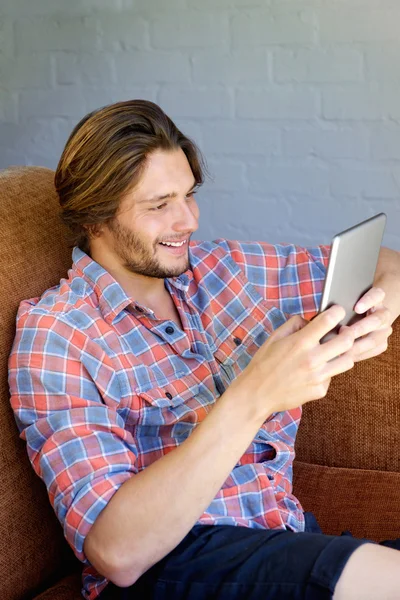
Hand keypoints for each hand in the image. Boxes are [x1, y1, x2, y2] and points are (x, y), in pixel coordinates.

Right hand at [232, 305, 355, 418]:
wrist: (257, 393)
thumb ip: (295, 324)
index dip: (337, 312)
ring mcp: (318, 376)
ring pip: (348, 360)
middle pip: (346, 340)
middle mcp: (312, 359)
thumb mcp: (275, 337)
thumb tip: (312, 320)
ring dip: (344, 353)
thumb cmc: (264, 363)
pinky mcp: (320, 390)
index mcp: (300, 342)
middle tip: (342, 331)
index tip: (337, 312)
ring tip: (333, 352)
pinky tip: (315, 372)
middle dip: (348, 332)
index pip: (329, 320)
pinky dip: (327, 372)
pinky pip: (332, 377)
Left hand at [340, 287, 392, 361]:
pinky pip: (373, 351)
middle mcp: (384, 313)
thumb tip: (324, 313)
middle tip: (344, 332)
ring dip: (358, 345)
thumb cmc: (348, 307)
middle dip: (360, 328)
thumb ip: (340, 304)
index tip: (356, 308)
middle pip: (377, 320)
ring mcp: (385, 329)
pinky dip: (359, 354)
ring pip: (375, 339)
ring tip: (341, 348)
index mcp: (377, 297)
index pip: (377, 295)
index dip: (368, 301)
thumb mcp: (345, 301)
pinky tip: (346, 355)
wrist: (363, 317)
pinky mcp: (383, 343)